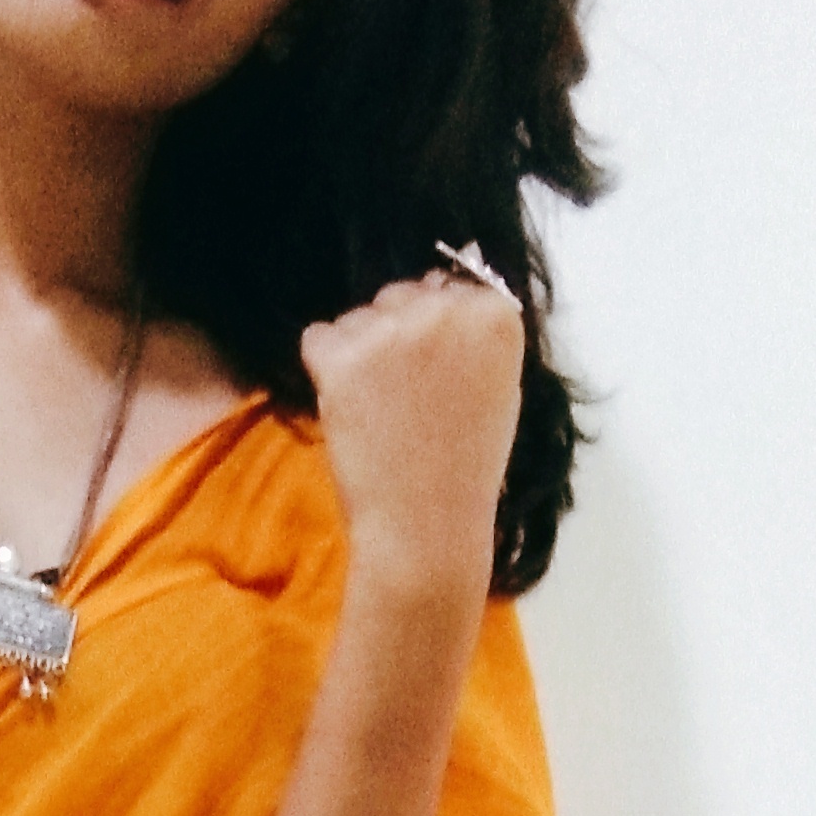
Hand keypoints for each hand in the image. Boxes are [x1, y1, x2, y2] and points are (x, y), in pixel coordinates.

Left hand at [298, 266, 525, 603]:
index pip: (447, 290)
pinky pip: (317, 339)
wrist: (426, 528)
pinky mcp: (343, 355)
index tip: (440, 383)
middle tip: (407, 404)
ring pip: (356, 319)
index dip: (435, 339)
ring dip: (359, 357)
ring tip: (383, 415)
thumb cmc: (464, 470)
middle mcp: (446, 308)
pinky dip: (324, 372)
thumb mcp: (498, 389)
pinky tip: (353, 414)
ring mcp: (392, 330)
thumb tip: (447, 287)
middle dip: (395, 339)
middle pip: (398, 297)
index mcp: (494, 315)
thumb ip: (474, 334)